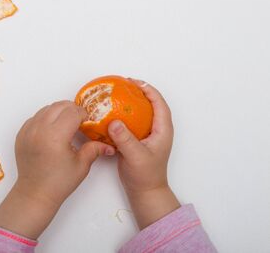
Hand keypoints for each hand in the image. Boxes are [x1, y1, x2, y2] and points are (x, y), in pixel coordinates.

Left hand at [0, 101, 113, 238]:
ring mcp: (28, 131)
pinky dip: (45, 118)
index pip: (73, 112)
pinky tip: (52, 131)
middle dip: (72, 109)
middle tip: (79, 121)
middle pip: (59, 105)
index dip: (83, 115)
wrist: (35, 193)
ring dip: (58, 112)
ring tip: (66, 125)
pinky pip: (35, 117)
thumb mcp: (81, 165)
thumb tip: (108, 144)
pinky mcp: (21, 134)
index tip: (88, 122)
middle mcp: (39, 129)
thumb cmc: (58, 182)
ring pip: (46, 108)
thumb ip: (94, 148)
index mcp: (55, 136)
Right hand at [108, 79, 179, 228]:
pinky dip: (122, 114)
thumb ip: (125, 139)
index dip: (149, 90)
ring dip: (130, 102)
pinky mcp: (136, 139)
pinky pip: (130, 122)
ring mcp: (146, 134)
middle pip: (150, 104)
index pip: (159, 104)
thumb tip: (114, 122)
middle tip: (123, 84)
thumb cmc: (145, 175)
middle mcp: (156, 129)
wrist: (144, 191)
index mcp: (163, 130)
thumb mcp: (136, 156)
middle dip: (139, 92)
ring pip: (140, 112)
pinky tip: (109, 113)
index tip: (134, 82)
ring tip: (116, 94)